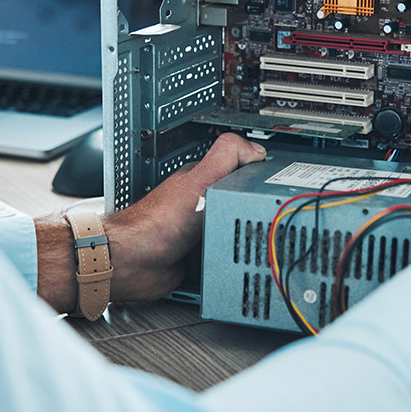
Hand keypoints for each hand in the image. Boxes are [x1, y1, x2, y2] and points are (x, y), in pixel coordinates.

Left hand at [105, 132, 265, 302]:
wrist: (135, 263)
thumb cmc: (157, 222)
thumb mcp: (199, 182)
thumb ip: (225, 158)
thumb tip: (255, 148)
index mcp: (200, 180)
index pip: (235, 168)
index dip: (254, 172)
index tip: (276, 178)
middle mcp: (199, 204)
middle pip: (238, 203)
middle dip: (254, 210)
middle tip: (273, 214)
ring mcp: (198, 232)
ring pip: (232, 231)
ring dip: (243, 238)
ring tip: (261, 239)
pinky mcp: (197, 258)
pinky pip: (222, 256)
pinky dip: (231, 259)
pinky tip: (240, 260)